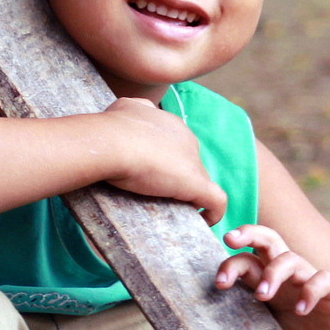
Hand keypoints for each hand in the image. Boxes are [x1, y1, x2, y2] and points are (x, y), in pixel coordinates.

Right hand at [98, 97, 227, 224]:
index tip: (148, 172)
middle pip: (187, 162)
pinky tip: (205, 221)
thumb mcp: (124, 108)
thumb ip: (133, 109)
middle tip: (154, 192)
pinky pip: (216, 201)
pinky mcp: (197, 183)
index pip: (175, 144)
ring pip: (198, 180)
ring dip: (189, 194)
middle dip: (175, 176)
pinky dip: (213, 212)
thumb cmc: (113, 129)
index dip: (164, 159)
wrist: (113, 142)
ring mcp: (193, 161)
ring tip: (172, 209)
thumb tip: (131, 110)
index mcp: (170, 123)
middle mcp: (186, 138)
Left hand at [214, 224, 329, 329]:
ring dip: (273, 272)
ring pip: (290, 258)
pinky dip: (309, 292)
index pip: (247, 260)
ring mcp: (311, 279)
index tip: (219, 283)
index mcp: (270, 283)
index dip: (230, 265)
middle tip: (229, 240)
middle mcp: (289, 275)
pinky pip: (322, 280)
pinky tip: (302, 311)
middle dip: (248, 233)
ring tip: (262, 295)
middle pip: (268, 239)